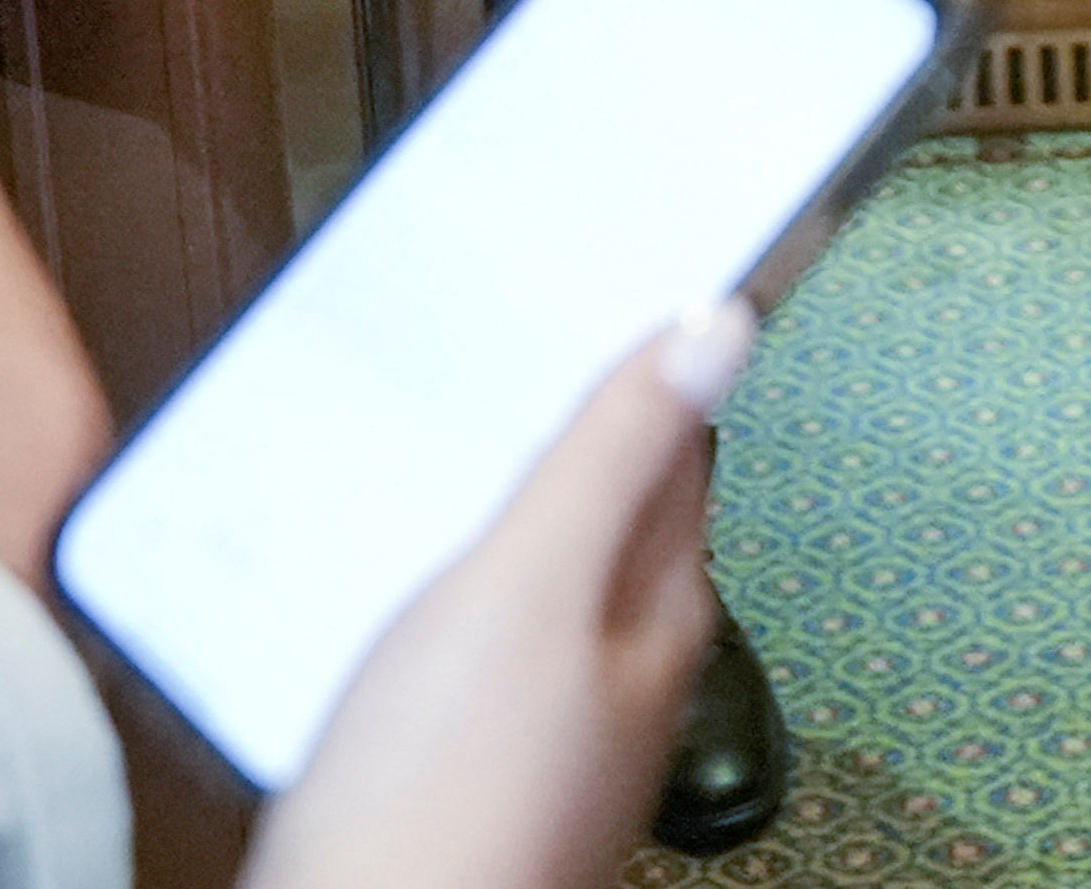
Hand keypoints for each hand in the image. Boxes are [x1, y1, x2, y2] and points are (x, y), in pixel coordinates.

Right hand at [246, 307, 756, 888]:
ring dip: (474, 512)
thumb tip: (722, 327)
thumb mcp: (530, 588)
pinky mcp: (454, 769)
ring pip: (520, 582)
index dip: (640, 359)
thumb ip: (612, 456)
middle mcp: (610, 671)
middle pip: (595, 513)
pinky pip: (452, 650)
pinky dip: (419, 596)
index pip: (674, 448)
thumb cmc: (448, 806)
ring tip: (414, 443)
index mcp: (654, 611)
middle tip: (488, 348)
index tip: (604, 284)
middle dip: (546, 433)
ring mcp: (535, 726)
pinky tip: (368, 586)